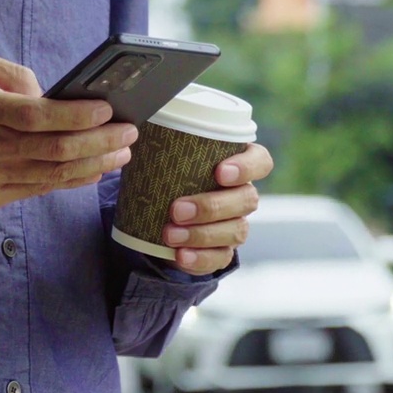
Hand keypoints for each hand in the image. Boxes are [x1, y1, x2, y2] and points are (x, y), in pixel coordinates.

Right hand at [0, 49, 136, 209]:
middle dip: (101, 141)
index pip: (39, 115)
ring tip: (122, 153)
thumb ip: (10, 73)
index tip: (108, 109)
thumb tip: (50, 94)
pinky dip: (71, 181)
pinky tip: (93, 170)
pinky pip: (38, 190)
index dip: (79, 115)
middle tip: (130, 132)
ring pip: (53, 175)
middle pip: (56, 149)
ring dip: (95, 164)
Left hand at [161, 143, 273, 274]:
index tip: (220, 172)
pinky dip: (200, 258)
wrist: (160, 214)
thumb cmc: (170, 175)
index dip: (247, 167)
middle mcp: (243, 195)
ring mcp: (236, 224)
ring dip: (202, 234)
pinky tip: (180, 255)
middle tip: (177, 209)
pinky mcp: (223, 250)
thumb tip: (133, 133)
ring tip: (169, 234)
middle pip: (247, 199)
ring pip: (236, 230)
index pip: (260, 161)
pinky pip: (220, 257)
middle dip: (212, 206)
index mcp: (238, 165)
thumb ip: (163, 144)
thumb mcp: (169, 157)